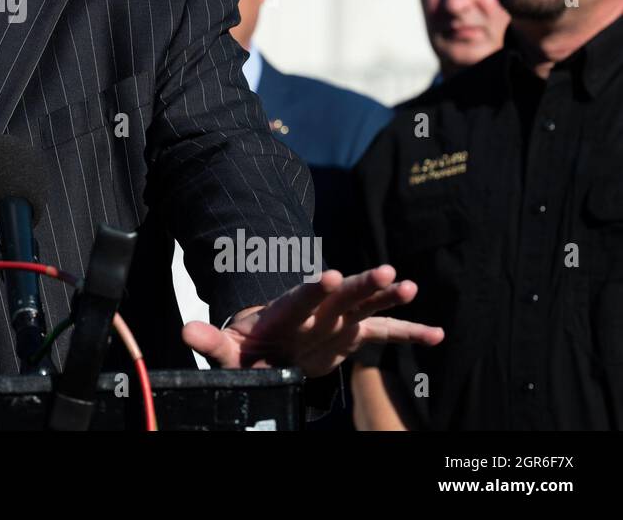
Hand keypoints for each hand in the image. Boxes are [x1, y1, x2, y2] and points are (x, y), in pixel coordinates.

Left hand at [181, 265, 443, 377]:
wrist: (266, 345)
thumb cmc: (246, 348)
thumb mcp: (226, 351)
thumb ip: (211, 341)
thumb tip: (185, 330)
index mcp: (284, 312)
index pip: (299, 298)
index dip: (312, 289)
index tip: (328, 275)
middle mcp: (316, 310)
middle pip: (340, 295)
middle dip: (361, 284)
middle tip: (386, 272)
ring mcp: (337, 320)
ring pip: (365, 305)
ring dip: (386, 297)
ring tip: (410, 286)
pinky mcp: (352, 333)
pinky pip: (384, 333)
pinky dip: (409, 332)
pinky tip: (438, 334)